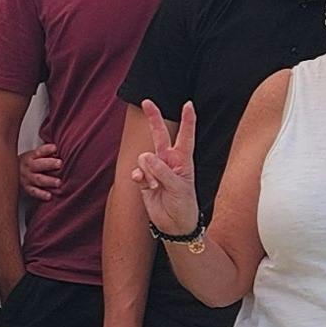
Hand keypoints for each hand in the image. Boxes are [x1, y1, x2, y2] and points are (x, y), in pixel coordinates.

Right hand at [17, 141, 67, 204]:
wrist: (10, 173)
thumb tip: (59, 151)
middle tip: (59, 163)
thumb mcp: (33, 156)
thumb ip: (45, 153)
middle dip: (49, 164)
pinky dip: (41, 194)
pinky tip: (49, 196)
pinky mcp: (27, 188)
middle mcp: (28, 167)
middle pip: (38, 165)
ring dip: (48, 181)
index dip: (46, 150)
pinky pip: (34, 192)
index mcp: (30, 157)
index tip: (54, 148)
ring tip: (58, 182)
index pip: (39, 152)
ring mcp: (27, 178)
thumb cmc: (28, 163)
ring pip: (38, 179)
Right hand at [127, 101, 202, 241]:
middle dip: (153, 118)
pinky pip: (137, 171)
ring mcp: (155, 169)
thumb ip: (163, 171)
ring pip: (144, 157)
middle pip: (160, 134)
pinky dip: (139, 177)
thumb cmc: (184, 205)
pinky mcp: (144, 180)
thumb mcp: (179, 188)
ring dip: (148, 170)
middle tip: (147, 101)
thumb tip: (145, 157)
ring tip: (156, 185)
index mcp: (183, 160)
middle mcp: (168, 161)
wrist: (174, 225)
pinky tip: (144, 184)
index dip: (188, 120)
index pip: (186, 136)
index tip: (188, 104)